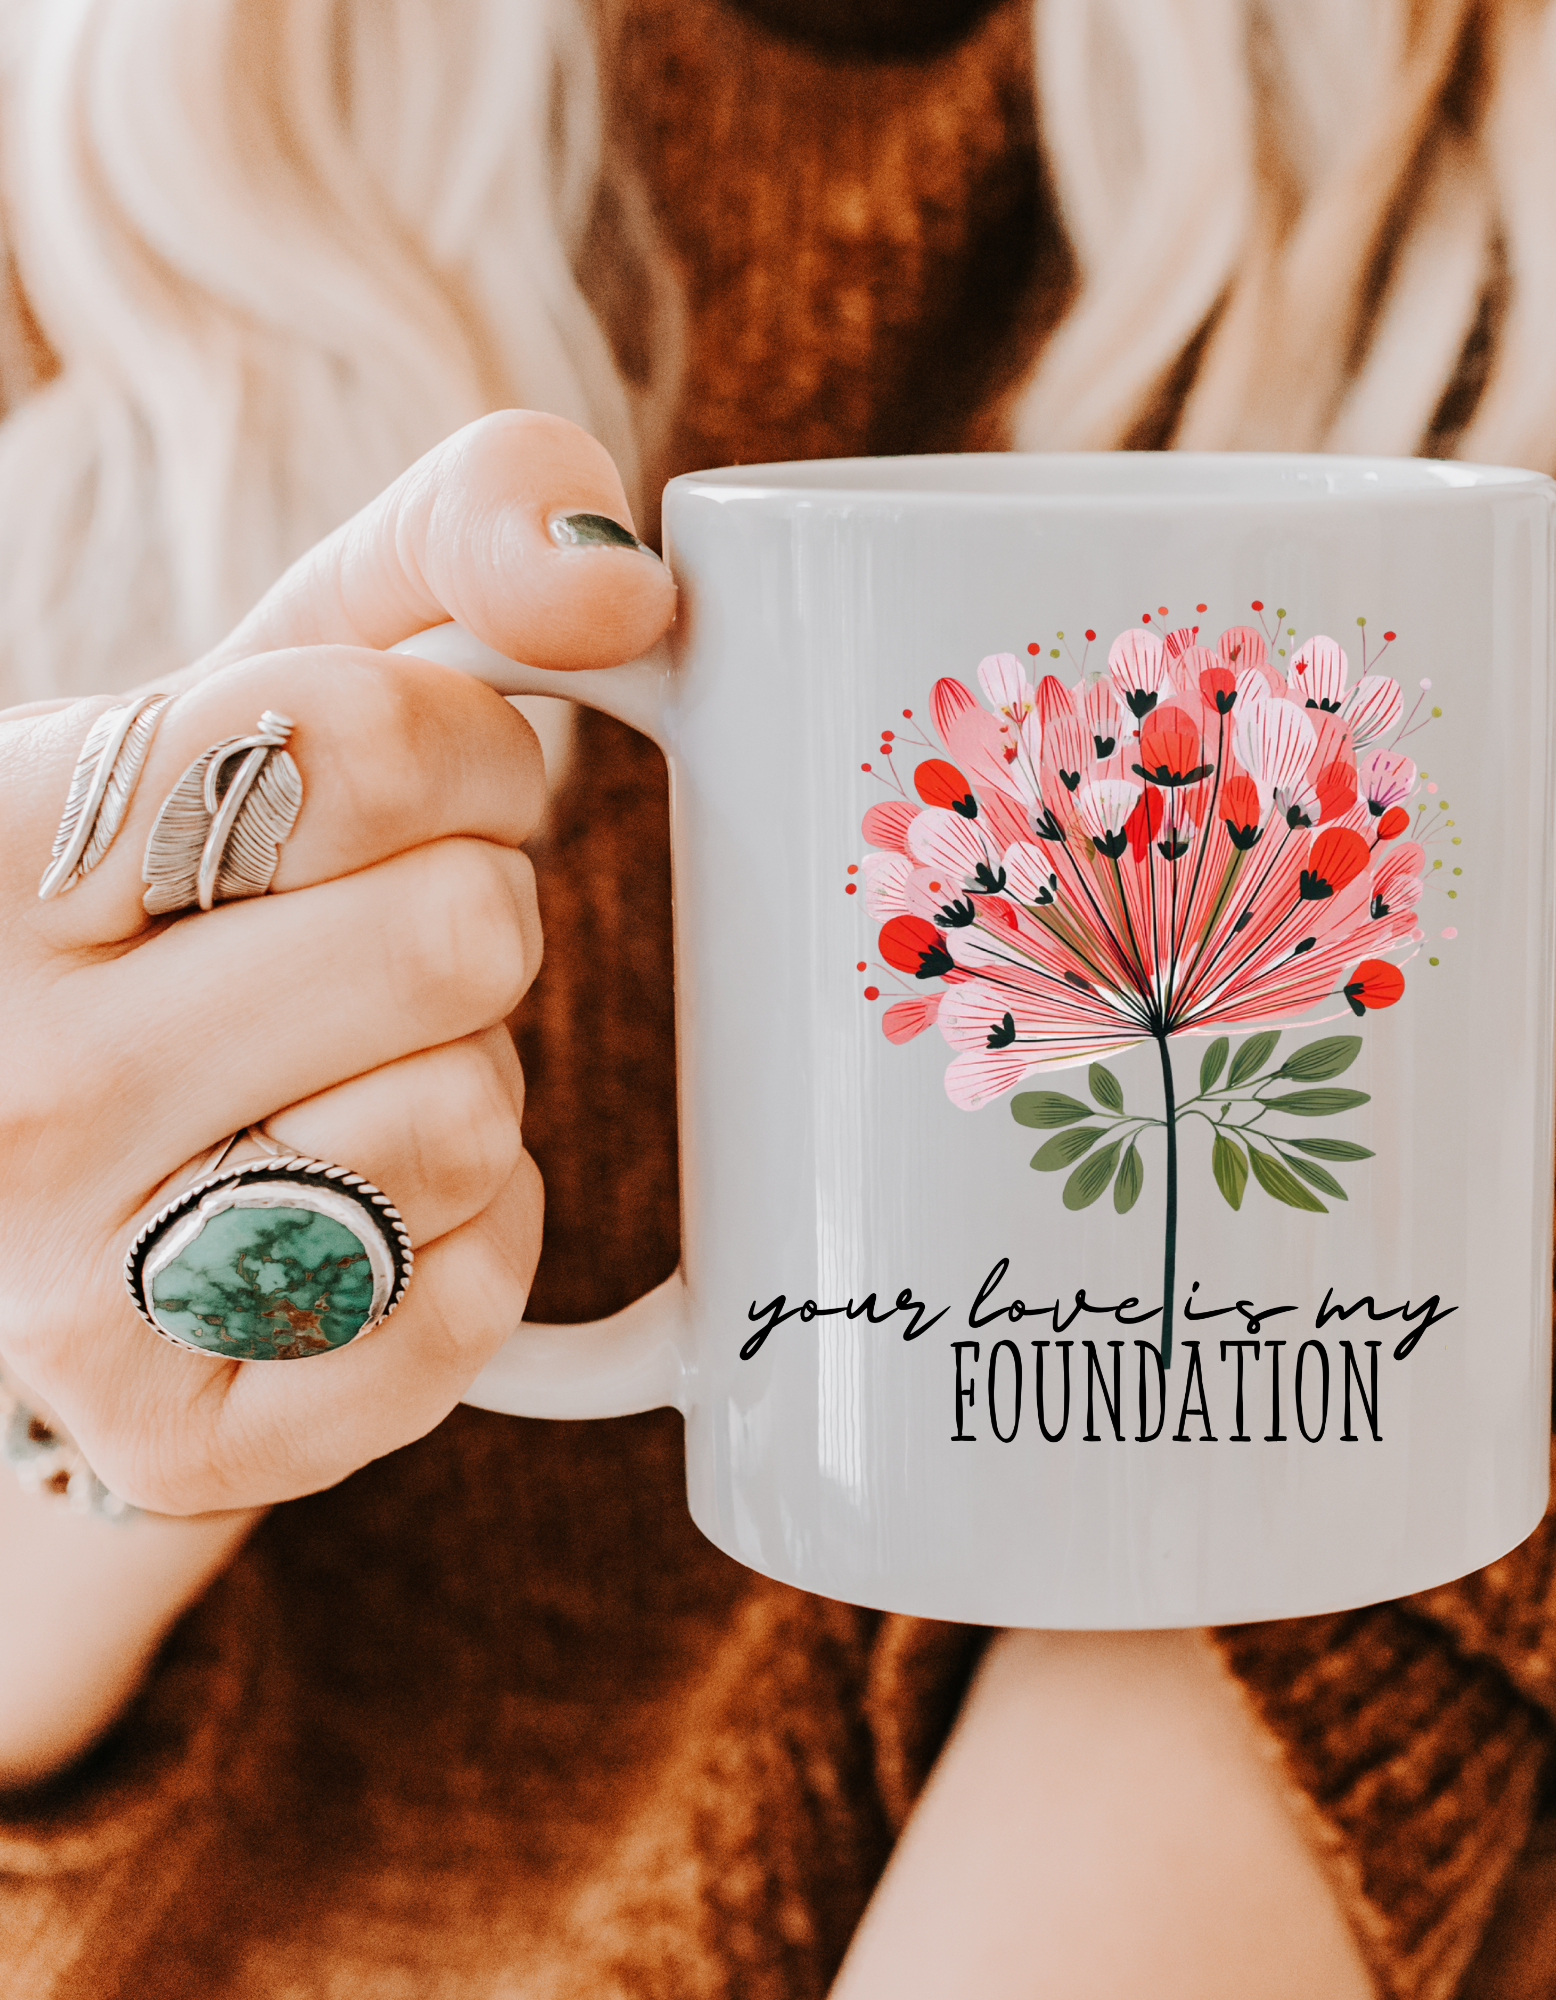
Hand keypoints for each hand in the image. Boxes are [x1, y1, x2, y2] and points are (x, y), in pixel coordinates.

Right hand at [0, 410, 675, 1514]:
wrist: (47, 1108)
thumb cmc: (206, 870)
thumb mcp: (285, 658)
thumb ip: (459, 533)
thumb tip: (632, 584)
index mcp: (2, 841)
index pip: (371, 738)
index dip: (467, 749)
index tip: (413, 784)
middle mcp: (4, 1076)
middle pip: (460, 937)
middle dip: (474, 917)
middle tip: (373, 943)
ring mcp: (68, 1285)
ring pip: (468, 1126)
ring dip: (467, 1081)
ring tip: (343, 1069)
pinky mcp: (173, 1432)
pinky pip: (460, 1316)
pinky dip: (467, 1249)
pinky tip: (363, 1205)